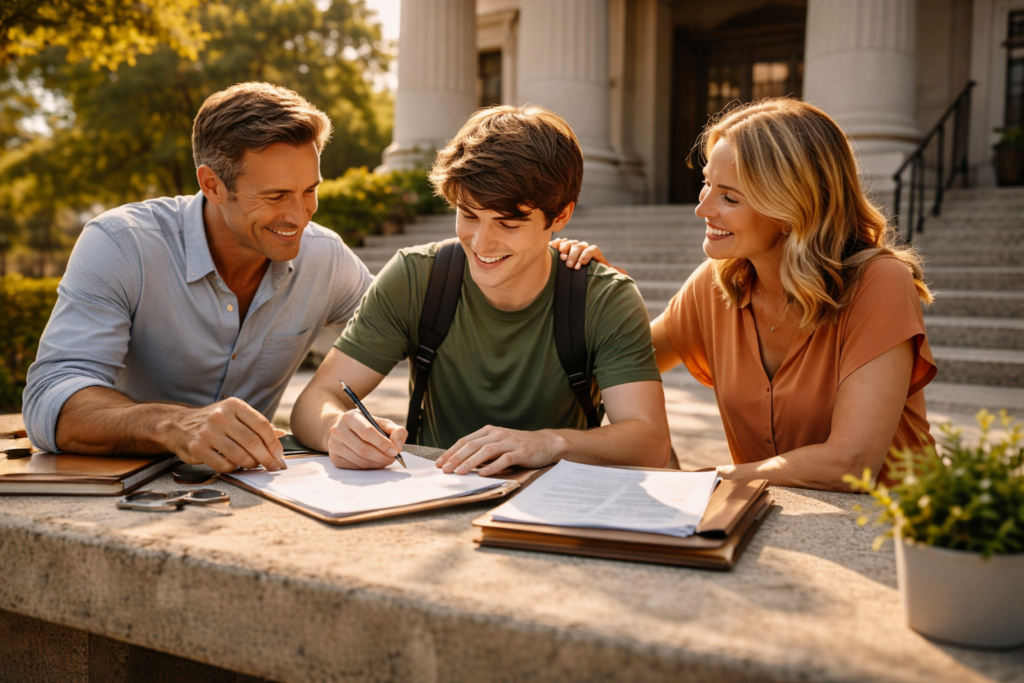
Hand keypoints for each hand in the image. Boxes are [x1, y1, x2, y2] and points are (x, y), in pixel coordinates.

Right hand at [169, 398, 287, 472]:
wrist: (178, 425)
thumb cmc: (214, 422)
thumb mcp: (235, 416)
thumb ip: (257, 425)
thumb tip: (281, 435)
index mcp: (234, 406)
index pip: (261, 424)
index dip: (273, 442)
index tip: (279, 455)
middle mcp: (221, 416)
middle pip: (252, 441)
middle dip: (266, 457)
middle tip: (273, 466)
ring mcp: (208, 432)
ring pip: (239, 455)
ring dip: (250, 464)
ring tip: (253, 466)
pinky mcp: (197, 448)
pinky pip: (223, 464)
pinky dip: (234, 469)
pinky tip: (236, 466)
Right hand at [327, 410, 407, 469]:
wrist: (343, 429)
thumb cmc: (366, 426)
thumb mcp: (381, 423)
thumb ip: (396, 430)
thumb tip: (398, 446)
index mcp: (350, 417)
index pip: (367, 432)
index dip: (382, 443)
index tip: (395, 451)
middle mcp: (338, 430)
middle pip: (363, 449)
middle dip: (382, 457)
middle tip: (393, 459)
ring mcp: (334, 445)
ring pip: (360, 461)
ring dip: (377, 464)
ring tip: (386, 460)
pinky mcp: (334, 458)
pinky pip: (356, 467)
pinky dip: (369, 467)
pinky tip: (375, 462)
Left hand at [435, 426, 567, 475]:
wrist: (547, 444)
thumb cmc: (519, 446)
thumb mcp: (498, 444)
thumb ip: (482, 451)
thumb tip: (460, 464)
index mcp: (489, 431)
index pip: (465, 441)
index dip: (451, 452)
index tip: (439, 463)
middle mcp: (498, 434)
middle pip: (472, 445)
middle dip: (456, 458)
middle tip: (445, 469)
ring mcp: (510, 442)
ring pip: (486, 451)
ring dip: (471, 462)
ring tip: (459, 472)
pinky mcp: (521, 451)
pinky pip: (505, 459)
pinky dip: (493, 466)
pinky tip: (484, 474)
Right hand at [549, 238, 626, 274]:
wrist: (584, 276)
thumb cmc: (594, 276)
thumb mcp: (603, 274)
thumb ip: (612, 273)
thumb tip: (623, 273)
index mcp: (594, 253)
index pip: (592, 249)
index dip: (586, 255)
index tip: (581, 266)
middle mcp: (584, 248)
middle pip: (579, 246)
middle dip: (574, 255)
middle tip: (570, 266)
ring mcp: (574, 247)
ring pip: (570, 243)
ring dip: (566, 249)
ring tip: (562, 258)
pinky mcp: (564, 248)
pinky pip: (560, 242)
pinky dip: (557, 244)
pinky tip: (554, 248)